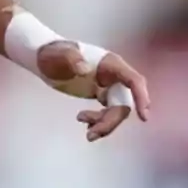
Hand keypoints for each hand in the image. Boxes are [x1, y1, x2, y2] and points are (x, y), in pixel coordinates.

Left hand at [36, 40, 150, 141]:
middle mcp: (114, 75)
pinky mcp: (101, 93)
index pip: (133, 80)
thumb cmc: (52, 53)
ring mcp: (108, 85)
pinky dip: (99, 122)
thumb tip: (84, 69)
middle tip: (91, 133)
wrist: (43, 59)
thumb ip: (71, 59)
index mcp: (110, 63)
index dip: (141, 97)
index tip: (143, 116)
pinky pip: (108, 112)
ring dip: (105, 124)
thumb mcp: (59, 55)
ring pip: (117, 111)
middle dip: (111, 121)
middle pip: (124, 102)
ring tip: (87, 133)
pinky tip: (85, 122)